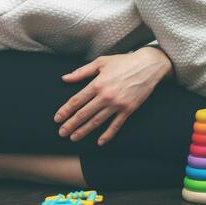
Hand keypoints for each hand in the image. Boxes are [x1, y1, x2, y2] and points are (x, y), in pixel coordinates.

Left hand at [54, 46, 172, 145]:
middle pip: (84, 113)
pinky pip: (116, 125)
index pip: (76, 100)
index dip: (65, 111)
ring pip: (97, 121)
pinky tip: (100, 142)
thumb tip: (65, 78)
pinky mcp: (128, 109)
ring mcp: (117, 104)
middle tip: (61, 133)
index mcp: (97, 84)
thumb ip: (82, 72)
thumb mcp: (101, 62)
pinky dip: (108, 134)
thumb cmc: (124, 62)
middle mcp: (106, 96)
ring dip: (84, 131)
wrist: (148, 65)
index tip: (57, 119)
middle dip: (71, 124)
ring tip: (74, 138)